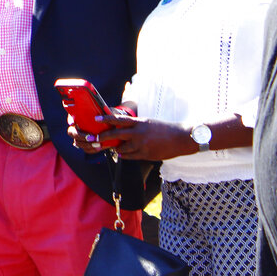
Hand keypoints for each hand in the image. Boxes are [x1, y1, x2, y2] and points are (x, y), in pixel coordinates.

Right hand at [66, 110, 136, 153]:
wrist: (112, 128)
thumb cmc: (106, 116)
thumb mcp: (105, 112)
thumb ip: (103, 112)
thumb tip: (103, 113)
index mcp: (79, 116)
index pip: (70, 117)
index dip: (70, 120)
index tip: (73, 123)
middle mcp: (76, 127)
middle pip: (71, 132)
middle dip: (80, 135)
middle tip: (90, 137)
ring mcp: (79, 137)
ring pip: (77, 142)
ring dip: (87, 144)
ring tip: (97, 144)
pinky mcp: (85, 145)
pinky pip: (85, 149)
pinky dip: (91, 149)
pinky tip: (98, 148)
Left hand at [79, 114, 197, 160]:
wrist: (180, 138)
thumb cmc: (163, 128)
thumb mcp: (148, 122)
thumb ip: (135, 125)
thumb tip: (121, 128)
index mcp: (139, 122)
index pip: (119, 120)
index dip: (106, 119)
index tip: (96, 119)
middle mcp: (139, 133)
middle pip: (116, 135)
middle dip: (105, 137)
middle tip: (97, 139)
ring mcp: (142, 145)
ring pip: (122, 149)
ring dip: (117, 148)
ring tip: (114, 148)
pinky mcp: (146, 155)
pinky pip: (130, 156)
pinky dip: (125, 155)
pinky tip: (122, 154)